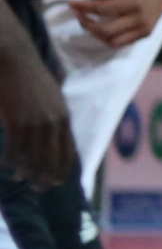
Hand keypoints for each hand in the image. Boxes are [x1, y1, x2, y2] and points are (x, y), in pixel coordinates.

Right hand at [0, 62, 72, 189]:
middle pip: (52, 161)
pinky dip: (8, 161)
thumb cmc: (31, 79)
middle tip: (37, 187)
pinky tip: (3, 164)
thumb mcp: (51, 99)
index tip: (54, 182)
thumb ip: (55, 118)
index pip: (68, 153)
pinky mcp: (17, 121)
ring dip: (25, 172)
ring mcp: (35, 123)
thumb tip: (55, 136)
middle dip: (46, 178)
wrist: (16, 61)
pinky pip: (13, 150)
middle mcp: (53, 124)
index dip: (62, 171)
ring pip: (32, 158)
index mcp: (64, 119)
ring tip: (19, 177)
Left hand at [63, 0, 161, 48]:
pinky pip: (123, 42)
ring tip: (89, 23)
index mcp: (133, 1)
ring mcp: (144, 27)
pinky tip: (103, 27)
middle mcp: (140, 18)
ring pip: (113, 41)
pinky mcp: (147, 32)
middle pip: (105, 30)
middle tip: (78, 15)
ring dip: (96, 34)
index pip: (101, 9)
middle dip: (87, 24)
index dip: (83, 8)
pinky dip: (109, 37)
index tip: (71, 4)